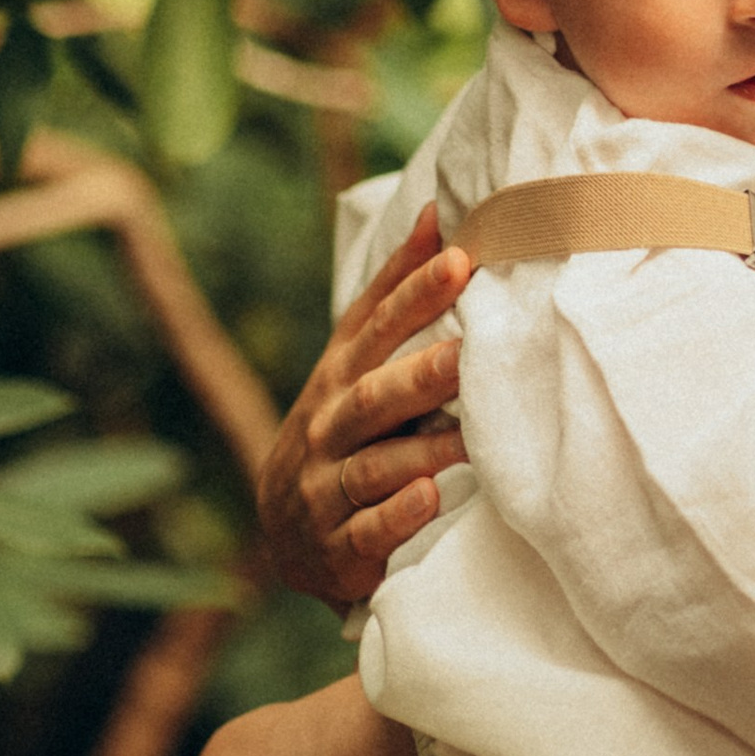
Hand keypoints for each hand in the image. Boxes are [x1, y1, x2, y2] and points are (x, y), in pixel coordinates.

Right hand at [256, 206, 472, 609]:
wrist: (287, 531)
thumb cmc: (340, 428)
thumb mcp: (356, 361)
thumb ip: (394, 294)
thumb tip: (438, 208)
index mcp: (340, 377)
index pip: (375, 329)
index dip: (414, 294)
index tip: (458, 259)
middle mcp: (328, 428)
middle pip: (371, 398)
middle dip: (417, 375)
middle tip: (464, 353)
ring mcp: (328, 488)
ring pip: (373, 467)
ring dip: (420, 452)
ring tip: (467, 439)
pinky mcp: (339, 547)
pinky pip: (366, 532)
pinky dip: (397, 517)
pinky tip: (428, 499)